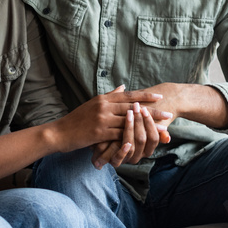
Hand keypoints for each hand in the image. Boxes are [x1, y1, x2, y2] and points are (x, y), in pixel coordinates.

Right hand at [51, 86, 170, 156]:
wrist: (60, 133)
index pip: (129, 96)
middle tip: (168, 113)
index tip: (160, 98)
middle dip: (152, 111)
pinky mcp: (99, 132)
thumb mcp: (93, 104)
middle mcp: (104, 106)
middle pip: (133, 108)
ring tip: (161, 128)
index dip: (145, 97)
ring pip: (130, 121)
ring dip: (147, 126)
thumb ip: (109, 95)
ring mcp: (102, 119)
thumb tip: (123, 86)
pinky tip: (145, 140)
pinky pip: (120, 134)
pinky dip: (133, 137)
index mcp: (104, 98)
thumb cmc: (77, 120)